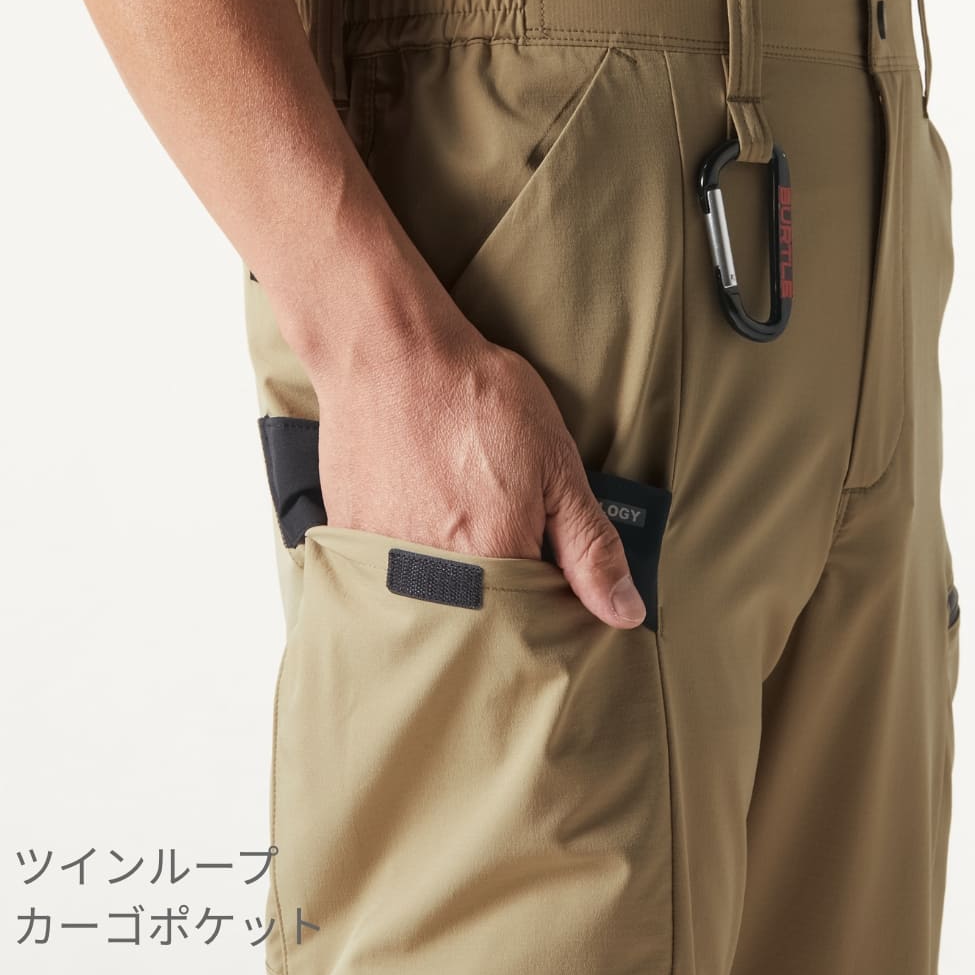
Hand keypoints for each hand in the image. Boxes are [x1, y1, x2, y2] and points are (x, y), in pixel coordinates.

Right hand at [312, 326, 646, 628]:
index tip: (543, 558)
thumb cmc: (475, 398)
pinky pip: (385, 576)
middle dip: (495, 579)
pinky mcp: (349, 541)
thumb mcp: (556, 463)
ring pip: (431, 598)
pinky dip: (406, 554)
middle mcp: (436, 578)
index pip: (533, 621)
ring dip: (449, 570)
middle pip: (478, 617)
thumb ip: (588, 544)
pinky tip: (417, 506)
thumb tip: (624, 612)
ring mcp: (384, 563)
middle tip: (490, 513)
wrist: (390, 353)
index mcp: (497, 563)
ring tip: (452, 505)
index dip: (545, 593)